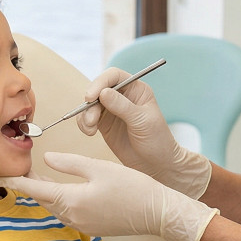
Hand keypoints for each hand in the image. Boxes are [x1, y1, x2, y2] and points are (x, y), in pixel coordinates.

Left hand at [0, 152, 218, 240]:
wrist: (157, 213)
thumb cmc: (132, 187)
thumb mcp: (99, 167)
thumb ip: (70, 163)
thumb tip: (47, 158)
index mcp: (72, 200)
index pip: (36, 190)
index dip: (17, 181)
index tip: (1, 175)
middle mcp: (73, 216)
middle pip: (44, 199)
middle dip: (30, 186)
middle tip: (18, 170)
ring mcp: (83, 224)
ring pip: (55, 207)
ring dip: (45, 193)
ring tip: (36, 177)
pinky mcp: (92, 226)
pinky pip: (68, 212)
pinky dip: (59, 200)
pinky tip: (61, 190)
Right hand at [77, 68, 211, 198]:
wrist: (156, 164)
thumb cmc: (157, 140)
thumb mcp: (142, 121)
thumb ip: (123, 106)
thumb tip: (103, 92)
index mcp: (136, 89)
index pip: (114, 76)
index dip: (100, 82)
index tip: (90, 97)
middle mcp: (122, 96)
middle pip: (98, 88)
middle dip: (90, 102)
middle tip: (90, 120)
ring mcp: (112, 109)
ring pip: (90, 104)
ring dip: (85, 115)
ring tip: (90, 129)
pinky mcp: (104, 124)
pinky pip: (87, 118)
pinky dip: (84, 124)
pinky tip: (90, 133)